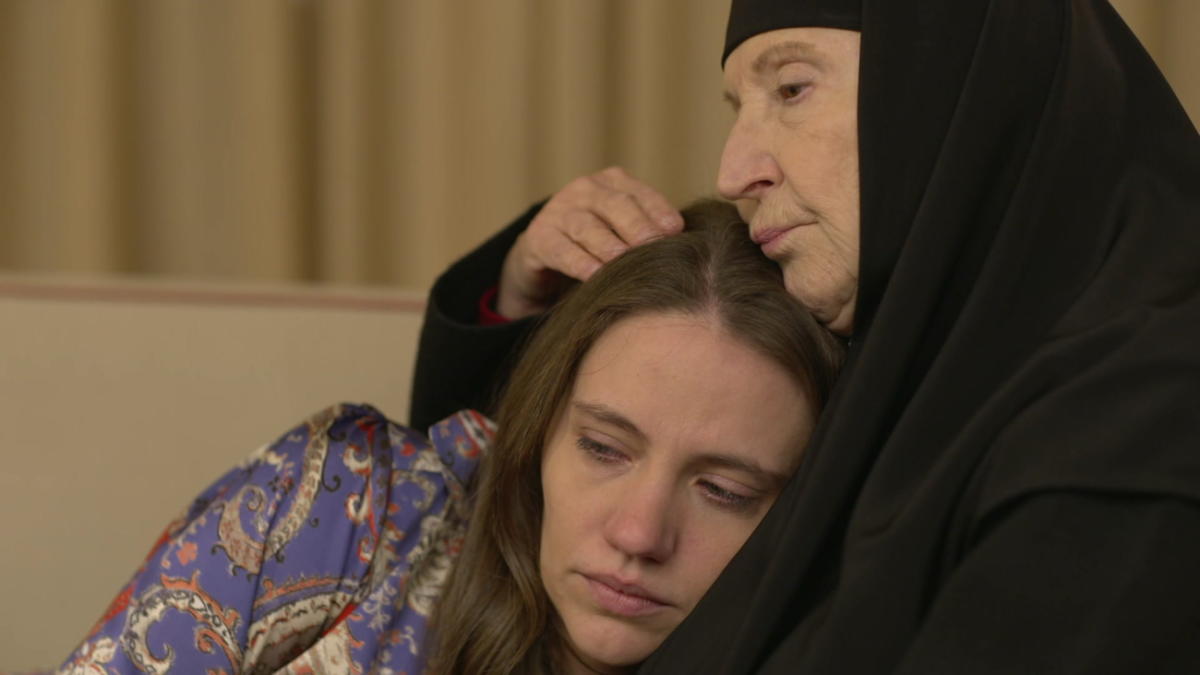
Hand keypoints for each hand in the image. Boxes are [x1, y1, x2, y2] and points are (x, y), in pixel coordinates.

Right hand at [497, 167, 683, 318]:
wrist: (543, 253)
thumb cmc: (597, 242)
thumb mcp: (623, 229)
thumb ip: (650, 230)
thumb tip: (687, 245)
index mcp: (612, 182)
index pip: (640, 193)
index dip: (659, 211)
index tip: (677, 231)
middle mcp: (585, 189)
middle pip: (616, 205)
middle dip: (638, 227)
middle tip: (655, 248)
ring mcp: (559, 211)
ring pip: (588, 227)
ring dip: (609, 246)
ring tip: (625, 263)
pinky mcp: (539, 237)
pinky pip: (562, 249)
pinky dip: (580, 263)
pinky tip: (594, 275)